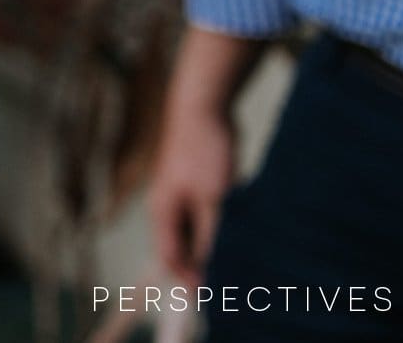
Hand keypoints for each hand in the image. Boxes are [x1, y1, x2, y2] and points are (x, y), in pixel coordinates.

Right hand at [149, 95, 238, 286]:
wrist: (203, 107)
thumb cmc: (203, 152)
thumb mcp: (213, 199)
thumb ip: (212, 235)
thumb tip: (213, 267)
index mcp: (163, 213)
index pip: (171, 258)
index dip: (190, 279)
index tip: (216, 294)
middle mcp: (167, 207)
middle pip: (182, 248)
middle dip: (203, 265)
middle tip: (232, 276)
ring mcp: (179, 195)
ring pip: (195, 232)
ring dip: (213, 245)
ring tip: (240, 253)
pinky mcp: (194, 185)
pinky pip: (204, 216)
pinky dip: (219, 227)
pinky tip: (240, 227)